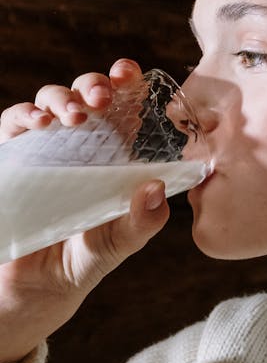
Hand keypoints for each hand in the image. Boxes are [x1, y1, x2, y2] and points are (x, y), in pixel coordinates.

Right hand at [0, 59, 170, 362]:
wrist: (37, 287)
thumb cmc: (83, 260)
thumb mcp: (116, 245)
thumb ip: (140, 223)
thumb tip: (156, 191)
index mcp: (113, 156)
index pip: (123, 110)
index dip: (128, 85)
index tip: (132, 75)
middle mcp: (80, 145)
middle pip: (87, 95)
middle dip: (95, 84)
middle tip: (104, 95)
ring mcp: (45, 148)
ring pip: (51, 101)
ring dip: (64, 99)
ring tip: (76, 116)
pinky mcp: (13, 157)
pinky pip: (14, 123)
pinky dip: (26, 116)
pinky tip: (41, 124)